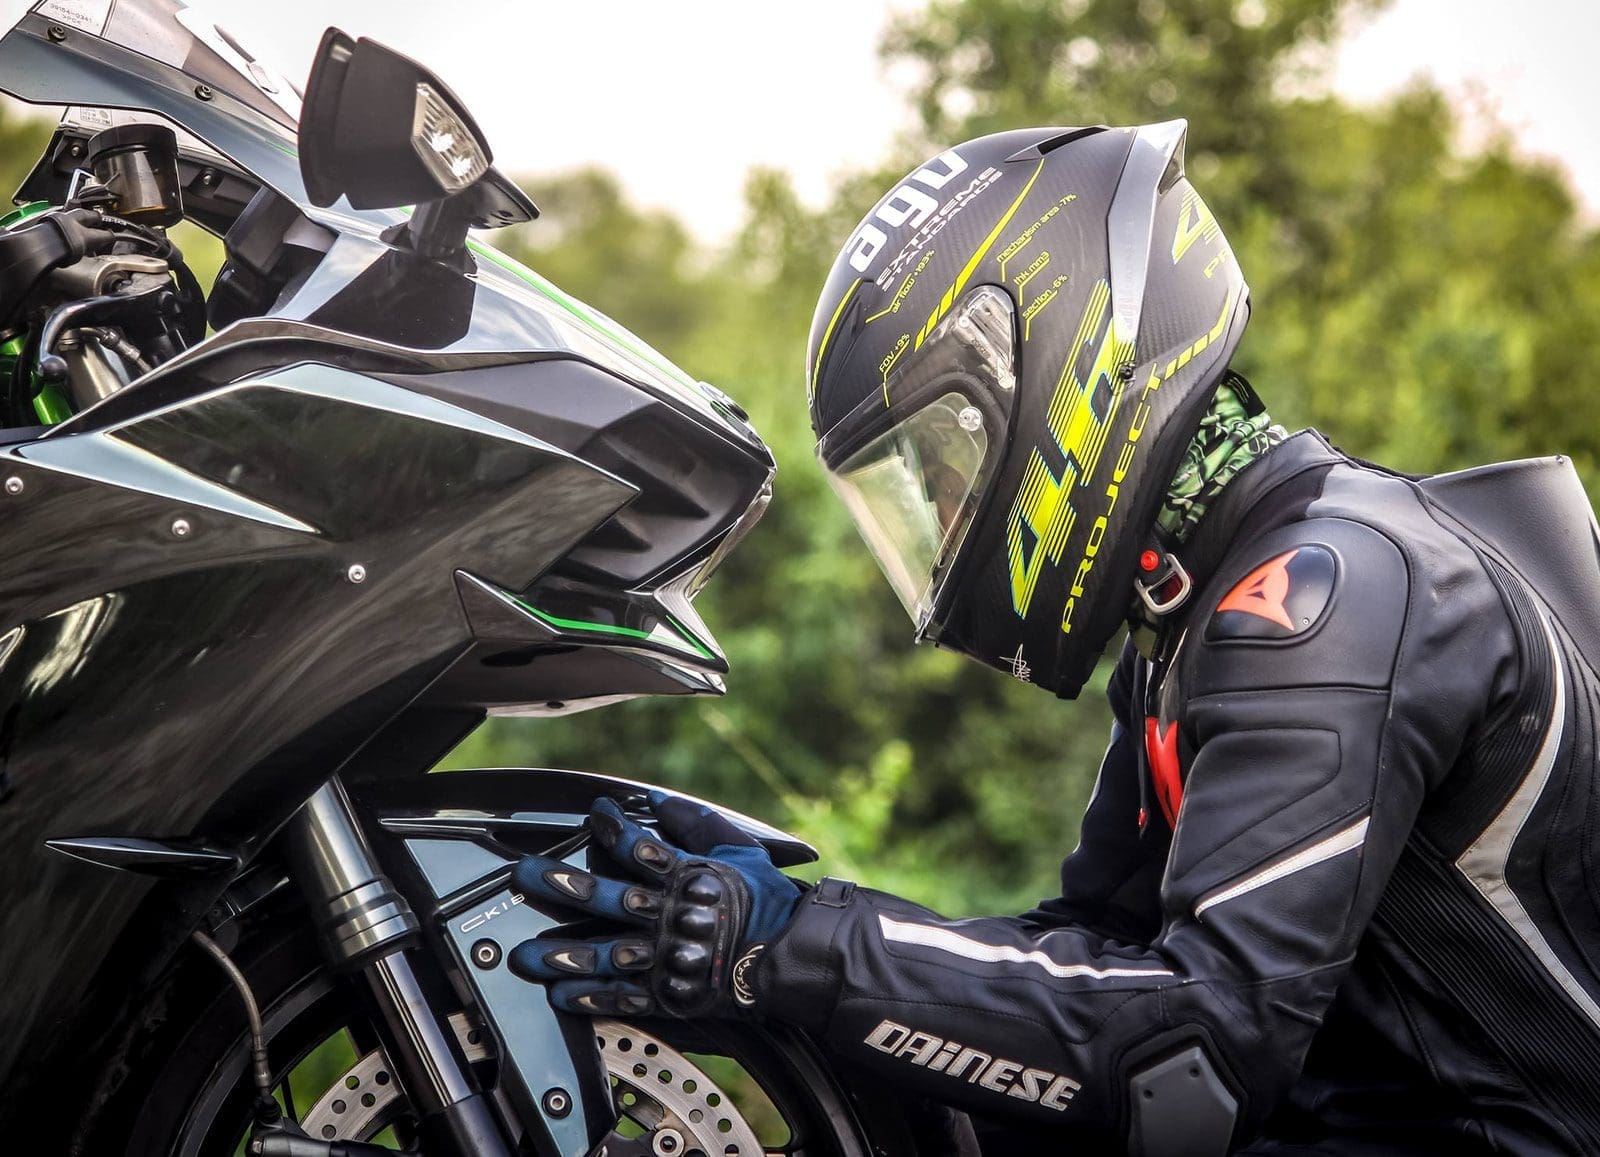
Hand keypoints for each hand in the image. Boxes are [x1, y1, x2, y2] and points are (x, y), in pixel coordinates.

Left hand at [509, 791, 800, 1017]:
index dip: (613, 829)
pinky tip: (561, 996)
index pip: (642, 848)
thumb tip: (657, 796)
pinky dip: (592, 998)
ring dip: (566, 955)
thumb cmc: (767, 900)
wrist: (789, 957)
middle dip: (565, 887)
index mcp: (688, 878)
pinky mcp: (669, 993)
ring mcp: (667, 957)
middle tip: (526, 877)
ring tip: (529, 956)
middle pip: (612, 899)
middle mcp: (671, 916)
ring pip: (609, 954)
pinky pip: (625, 997)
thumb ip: (696, 822)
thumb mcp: (738, 849)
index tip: (593, 814)